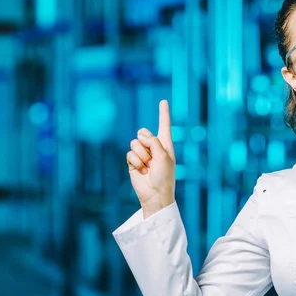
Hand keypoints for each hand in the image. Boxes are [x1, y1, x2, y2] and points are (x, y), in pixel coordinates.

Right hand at [126, 100, 175, 217]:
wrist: (154, 195)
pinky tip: (141, 171)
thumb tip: (141, 136)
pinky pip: (129, 154)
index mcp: (165, 144)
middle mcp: (154, 147)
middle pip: (143, 132)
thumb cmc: (164, 177)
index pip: (164, 125)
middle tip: (151, 156)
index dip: (163, 113)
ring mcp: (143, 154)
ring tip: (148, 166)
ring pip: (134, 143)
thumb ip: (154, 142)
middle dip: (145, 141)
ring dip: (141, 155)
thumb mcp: (164, 156)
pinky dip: (136, 162)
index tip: (163, 101)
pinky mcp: (133, 162)